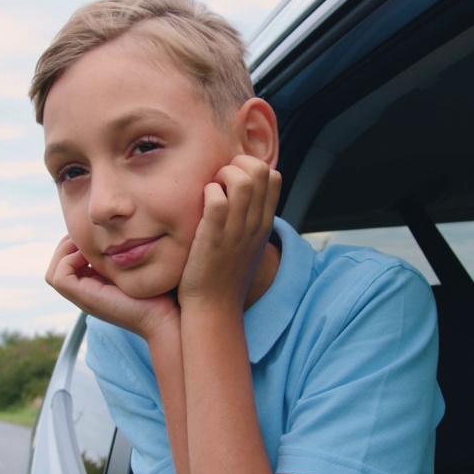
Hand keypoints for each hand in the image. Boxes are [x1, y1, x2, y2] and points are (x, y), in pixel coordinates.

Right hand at [46, 236, 178, 339]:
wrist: (166, 317)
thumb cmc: (163, 292)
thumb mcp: (141, 265)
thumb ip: (130, 250)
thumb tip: (128, 225)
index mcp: (98, 285)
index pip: (72, 260)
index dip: (79, 242)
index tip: (98, 232)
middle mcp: (87, 293)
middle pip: (60, 265)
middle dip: (69, 244)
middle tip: (90, 234)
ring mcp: (84, 298)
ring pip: (55, 272)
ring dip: (66, 251)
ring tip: (88, 243)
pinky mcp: (84, 299)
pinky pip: (58, 277)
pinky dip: (68, 260)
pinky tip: (91, 255)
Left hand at [179, 155, 281, 307]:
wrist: (214, 308)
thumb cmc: (224, 276)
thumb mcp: (247, 245)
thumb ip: (249, 219)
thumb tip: (242, 194)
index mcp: (264, 224)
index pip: (274, 176)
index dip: (252, 167)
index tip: (232, 181)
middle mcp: (255, 224)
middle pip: (261, 171)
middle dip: (237, 165)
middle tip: (219, 182)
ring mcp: (236, 231)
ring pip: (242, 180)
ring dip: (222, 175)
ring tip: (210, 191)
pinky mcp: (213, 237)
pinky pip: (216, 199)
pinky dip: (207, 193)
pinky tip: (199, 205)